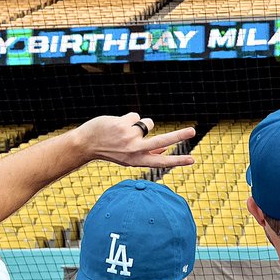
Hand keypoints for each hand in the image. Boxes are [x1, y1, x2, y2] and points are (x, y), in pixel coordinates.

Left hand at [74, 113, 195, 170]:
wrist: (86, 144)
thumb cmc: (110, 150)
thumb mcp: (128, 157)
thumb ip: (146, 154)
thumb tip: (165, 149)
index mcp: (138, 161)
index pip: (162, 162)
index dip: (178, 161)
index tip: (193, 160)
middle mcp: (135, 150)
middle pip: (162, 141)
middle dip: (179, 136)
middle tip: (193, 131)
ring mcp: (130, 137)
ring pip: (147, 123)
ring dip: (138, 124)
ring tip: (123, 131)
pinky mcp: (124, 124)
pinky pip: (135, 116)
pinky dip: (128, 119)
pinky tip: (116, 125)